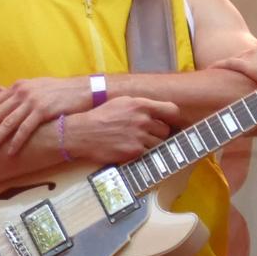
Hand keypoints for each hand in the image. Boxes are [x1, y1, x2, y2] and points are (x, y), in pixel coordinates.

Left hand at [0, 76, 94, 155]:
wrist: (82, 90)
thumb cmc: (58, 91)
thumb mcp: (35, 86)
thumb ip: (16, 91)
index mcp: (18, 87)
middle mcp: (22, 93)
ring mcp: (32, 102)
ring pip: (8, 123)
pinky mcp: (43, 111)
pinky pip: (26, 129)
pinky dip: (16, 141)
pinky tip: (9, 152)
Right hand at [60, 96, 181, 165]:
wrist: (83, 133)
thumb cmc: (101, 116)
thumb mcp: (122, 102)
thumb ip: (141, 105)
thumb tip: (158, 110)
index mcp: (140, 105)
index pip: (171, 110)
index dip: (173, 118)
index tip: (170, 122)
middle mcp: (143, 120)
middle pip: (166, 130)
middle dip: (158, 133)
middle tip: (147, 135)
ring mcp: (139, 136)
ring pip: (159, 144)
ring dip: (151, 145)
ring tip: (137, 142)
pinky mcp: (134, 151)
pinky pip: (148, 153)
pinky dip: (141, 153)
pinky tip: (130, 148)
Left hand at [214, 39, 256, 89]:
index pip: (246, 53)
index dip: (236, 59)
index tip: (224, 64)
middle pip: (237, 56)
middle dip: (226, 63)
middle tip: (212, 69)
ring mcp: (252, 56)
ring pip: (231, 59)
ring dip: (221, 66)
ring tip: (209, 71)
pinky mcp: (248, 65)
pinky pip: (228, 63)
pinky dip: (218, 65)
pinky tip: (210, 68)